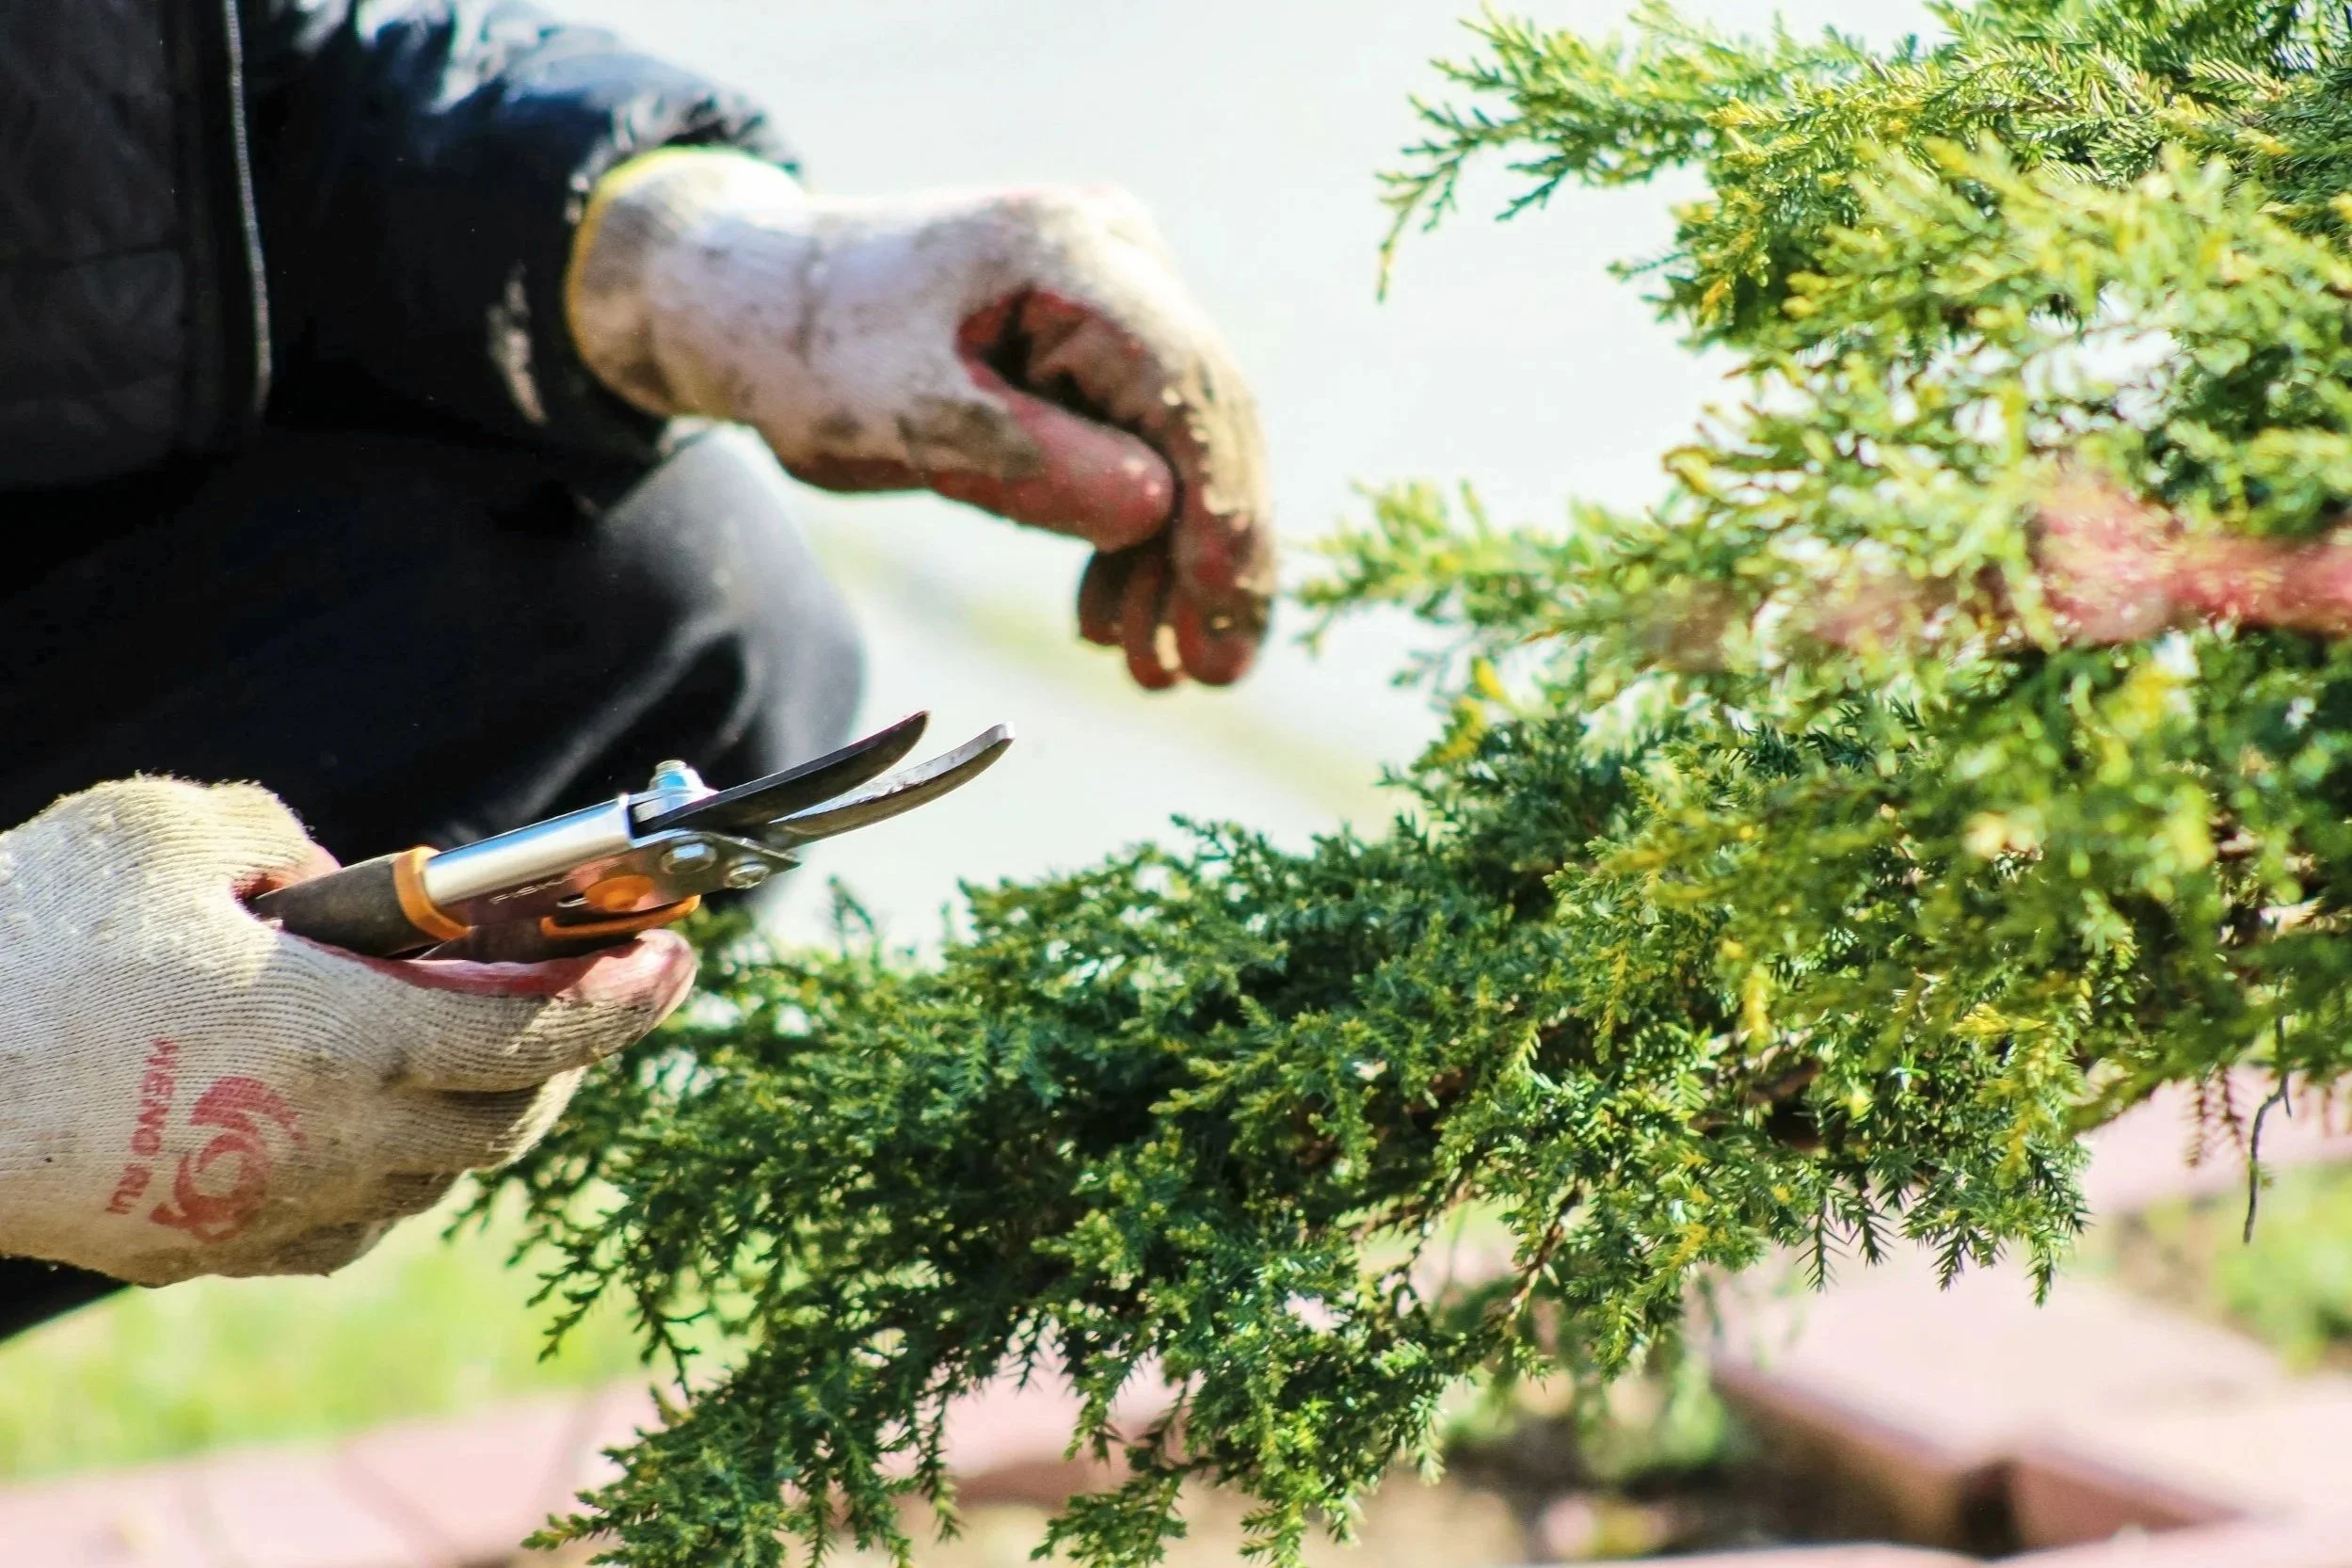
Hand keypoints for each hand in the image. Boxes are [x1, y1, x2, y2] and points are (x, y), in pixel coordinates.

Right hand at [0, 780, 693, 1285]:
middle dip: (569, 1056)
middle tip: (592, 993)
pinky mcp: (202, 1250)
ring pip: (431, 1181)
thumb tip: (342, 880)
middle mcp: (332, 1144)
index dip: (626, 998)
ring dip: (479, 1115)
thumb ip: (290, 842)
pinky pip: (343, 1222)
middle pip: (509, 1119)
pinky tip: (370, 1120)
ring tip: (486, 1043)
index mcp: (348, 1040)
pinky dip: (389, 1170)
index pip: (541, 1033)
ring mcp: (267, 1212)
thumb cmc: (28, 941)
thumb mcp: (173, 830)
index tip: (681, 958)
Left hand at [567, 150, 1272, 688]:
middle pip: (1202, 417)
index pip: (1184, 381)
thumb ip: (1030, 462)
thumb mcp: (906, 420)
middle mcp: (1116, 256)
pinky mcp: (1096, 344)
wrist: (757, 305)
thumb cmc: (814, 353)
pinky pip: (1140, 446)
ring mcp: (1115, 296)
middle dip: (1212, 553)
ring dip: (1171, 562)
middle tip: (1212, 673)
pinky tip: (1113, 619)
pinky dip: (1129, 537)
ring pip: (1180, 444)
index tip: (1225, 606)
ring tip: (1155, 672)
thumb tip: (1157, 513)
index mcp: (1069, 251)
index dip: (1220, 501)